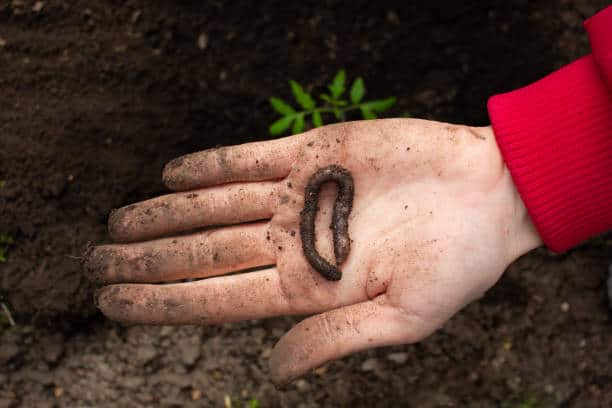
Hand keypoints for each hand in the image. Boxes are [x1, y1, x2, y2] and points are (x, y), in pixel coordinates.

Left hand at [85, 119, 540, 384]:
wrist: (493, 194)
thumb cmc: (460, 263)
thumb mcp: (404, 318)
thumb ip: (334, 339)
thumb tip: (274, 371)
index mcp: (311, 286)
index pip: (219, 297)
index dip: (164, 302)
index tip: (114, 306)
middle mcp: (295, 240)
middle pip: (204, 251)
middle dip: (146, 260)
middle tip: (92, 264)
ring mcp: (301, 194)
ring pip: (216, 204)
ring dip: (165, 212)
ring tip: (116, 222)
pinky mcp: (316, 152)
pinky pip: (251, 157)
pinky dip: (211, 164)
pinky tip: (172, 173)